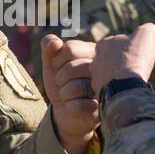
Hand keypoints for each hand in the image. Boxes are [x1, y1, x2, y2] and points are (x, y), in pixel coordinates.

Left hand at [40, 35, 99, 153]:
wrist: (66, 110)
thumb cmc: (63, 81)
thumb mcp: (53, 63)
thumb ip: (49, 47)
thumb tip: (53, 43)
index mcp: (94, 52)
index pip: (71, 48)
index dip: (57, 60)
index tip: (59, 67)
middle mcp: (104, 68)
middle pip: (72, 68)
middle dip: (59, 78)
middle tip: (64, 83)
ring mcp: (105, 89)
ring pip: (76, 88)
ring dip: (64, 93)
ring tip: (69, 95)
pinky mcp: (102, 109)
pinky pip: (79, 106)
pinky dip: (70, 106)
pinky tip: (75, 106)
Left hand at [92, 23, 154, 92]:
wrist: (126, 86)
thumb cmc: (134, 58)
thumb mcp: (146, 34)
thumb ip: (148, 29)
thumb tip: (152, 34)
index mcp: (104, 44)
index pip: (118, 43)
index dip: (131, 47)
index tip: (139, 54)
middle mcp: (95, 59)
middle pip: (112, 59)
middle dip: (122, 62)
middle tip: (135, 67)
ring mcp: (95, 76)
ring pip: (109, 74)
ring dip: (118, 76)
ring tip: (130, 80)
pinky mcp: (98, 90)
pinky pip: (108, 88)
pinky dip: (116, 88)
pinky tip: (125, 89)